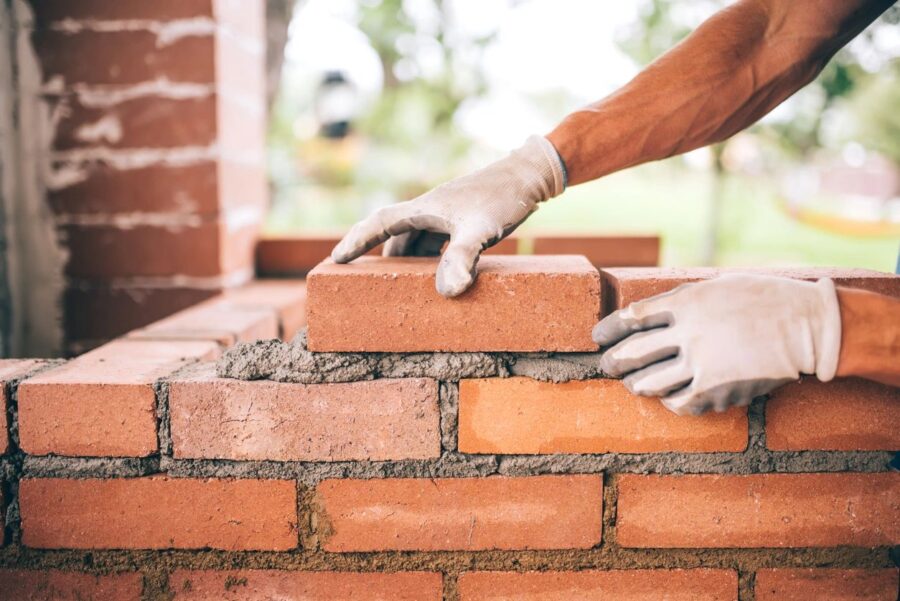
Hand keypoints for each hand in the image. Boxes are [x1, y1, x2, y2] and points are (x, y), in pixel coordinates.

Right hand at [331, 136, 565, 296]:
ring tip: (400, 285)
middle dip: (379, 256)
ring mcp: (447, 214)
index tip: (336, 259)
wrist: (531, 175)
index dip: (356, 241)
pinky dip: (429, 258)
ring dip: (406, 259)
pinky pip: (435, 241)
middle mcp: (430, 209)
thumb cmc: (503, 198)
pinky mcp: (463, 218)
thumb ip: (461, 258)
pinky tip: (439, 274)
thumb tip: (448, 291)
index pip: (379, 223)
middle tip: (365, 282)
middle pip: (394, 234)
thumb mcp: (480, 229)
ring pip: (415, 239)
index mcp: (424, 208)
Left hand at [594, 274, 842, 414]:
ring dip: (635, 385)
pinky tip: (668, 398)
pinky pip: (678, 403)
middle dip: (612, 362)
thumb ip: (681, 300)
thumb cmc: (763, 299)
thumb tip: (647, 314)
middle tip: (606, 366)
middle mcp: (688, 333)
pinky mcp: (717, 390)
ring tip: (633, 384)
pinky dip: (668, 401)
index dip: (609, 329)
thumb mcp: (716, 286)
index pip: (631, 317)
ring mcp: (701, 364)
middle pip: (632, 353)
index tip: (597, 338)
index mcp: (686, 303)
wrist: (806, 327)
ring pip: (649, 383)